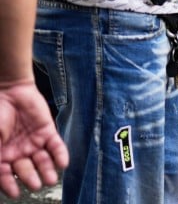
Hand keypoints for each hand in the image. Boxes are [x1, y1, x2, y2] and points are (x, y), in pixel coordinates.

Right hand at [0, 81, 67, 198]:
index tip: (15, 194)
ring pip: (42, 160)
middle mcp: (18, 153)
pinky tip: (63, 163)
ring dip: (47, 170)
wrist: (10, 91)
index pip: (5, 175)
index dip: (9, 185)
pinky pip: (55, 145)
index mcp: (2, 156)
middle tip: (36, 185)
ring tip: (50, 180)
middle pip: (26, 169)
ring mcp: (33, 143)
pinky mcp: (46, 132)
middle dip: (30, 178)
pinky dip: (60, 154)